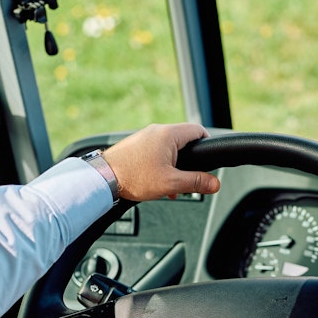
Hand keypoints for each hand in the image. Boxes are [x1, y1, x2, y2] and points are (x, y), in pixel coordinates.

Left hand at [101, 123, 219, 200]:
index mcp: (168, 134)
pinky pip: (157, 152)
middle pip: (184, 141)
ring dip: (175, 167)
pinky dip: (162, 165)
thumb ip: (196, 182)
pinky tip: (158, 183)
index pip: (198, 130)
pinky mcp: (136, 145)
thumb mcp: (171, 183)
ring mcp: (145, 137)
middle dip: (190, 162)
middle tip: (189, 179)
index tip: (210, 159)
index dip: (208, 144)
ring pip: (170, 149)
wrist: (102, 178)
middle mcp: (157, 131)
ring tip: (171, 186)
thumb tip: (215, 184)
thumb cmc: (133, 176)